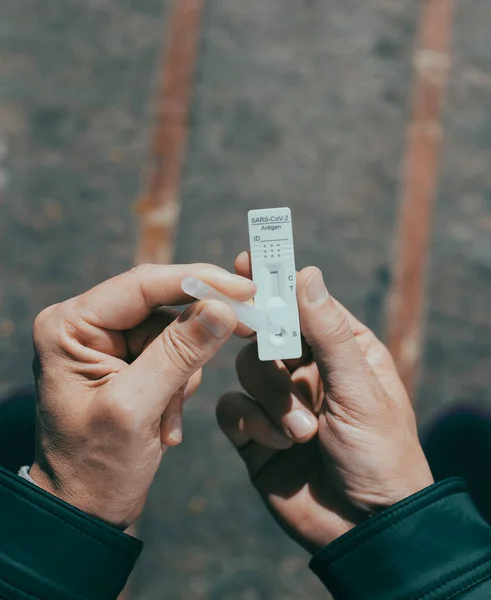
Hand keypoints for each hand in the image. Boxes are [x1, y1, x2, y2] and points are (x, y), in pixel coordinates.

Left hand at [30, 263, 255, 528]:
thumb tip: (223, 308)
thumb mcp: (137, 408)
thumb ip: (179, 354)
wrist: (85, 510)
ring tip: (165, 420)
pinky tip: (164, 423)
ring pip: (174, 332)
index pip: (143, 284)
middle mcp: (86, 325)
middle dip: (193, 340)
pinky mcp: (128, 362)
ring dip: (183, 376)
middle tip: (244, 335)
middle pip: (162, 306)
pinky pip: (173, 355)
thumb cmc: (95, 467)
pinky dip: (179, 389)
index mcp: (70, 326)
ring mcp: (108, 343)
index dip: (198, 281)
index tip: (244, 289)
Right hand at [216, 253, 432, 552]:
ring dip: (271, 399)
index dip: (276, 283)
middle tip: (257, 337)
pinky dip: (250, 422)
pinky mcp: (255, 432)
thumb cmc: (380, 454)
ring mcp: (278, 401)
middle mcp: (307, 370)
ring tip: (300, 431)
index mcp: (342, 351)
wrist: (364, 529)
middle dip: (268, 348)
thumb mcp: (359, 389)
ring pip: (246, 370)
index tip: (248, 261)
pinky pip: (231, 408)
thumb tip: (306, 273)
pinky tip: (275, 443)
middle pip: (266, 333)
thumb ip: (328, 333)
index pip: (303, 304)